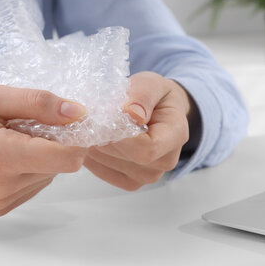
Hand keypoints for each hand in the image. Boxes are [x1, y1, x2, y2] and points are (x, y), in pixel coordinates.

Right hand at [0, 86, 86, 215]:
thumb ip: (40, 104)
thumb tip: (79, 113)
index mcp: (2, 156)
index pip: (67, 159)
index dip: (76, 138)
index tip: (65, 121)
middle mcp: (3, 187)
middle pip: (59, 166)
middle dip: (52, 143)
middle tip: (22, 126)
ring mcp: (0, 201)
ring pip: (49, 175)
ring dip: (40, 156)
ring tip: (9, 139)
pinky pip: (34, 185)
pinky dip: (29, 168)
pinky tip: (5, 155)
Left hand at [84, 72, 193, 190]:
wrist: (159, 111)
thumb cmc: (155, 96)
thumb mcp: (152, 83)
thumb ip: (142, 95)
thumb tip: (131, 114)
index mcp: (175, 135)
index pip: (147, 147)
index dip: (119, 135)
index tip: (101, 115)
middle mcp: (165, 161)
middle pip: (122, 155)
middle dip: (101, 133)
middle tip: (89, 113)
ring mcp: (148, 176)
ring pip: (106, 162)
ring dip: (92, 142)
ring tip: (94, 124)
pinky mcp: (130, 182)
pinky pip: (100, 170)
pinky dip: (90, 154)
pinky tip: (94, 138)